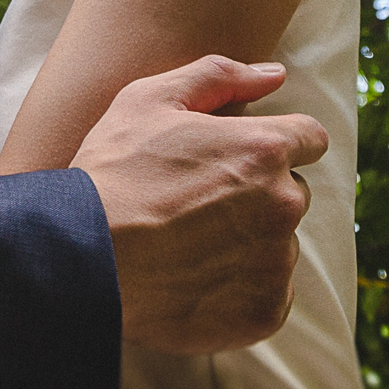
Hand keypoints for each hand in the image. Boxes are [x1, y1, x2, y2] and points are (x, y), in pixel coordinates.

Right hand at [73, 57, 325, 354]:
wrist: (78, 260)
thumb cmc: (110, 174)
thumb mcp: (149, 100)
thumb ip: (220, 76)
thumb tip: (275, 74)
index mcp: (264, 149)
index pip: (309, 138)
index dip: (271, 144)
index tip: (236, 159)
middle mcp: (282, 205)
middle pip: (291, 193)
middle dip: (257, 194)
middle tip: (197, 204)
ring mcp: (275, 264)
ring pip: (279, 245)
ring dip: (248, 243)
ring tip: (189, 246)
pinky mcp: (263, 313)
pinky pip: (270, 295)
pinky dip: (241, 290)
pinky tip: (196, 280)